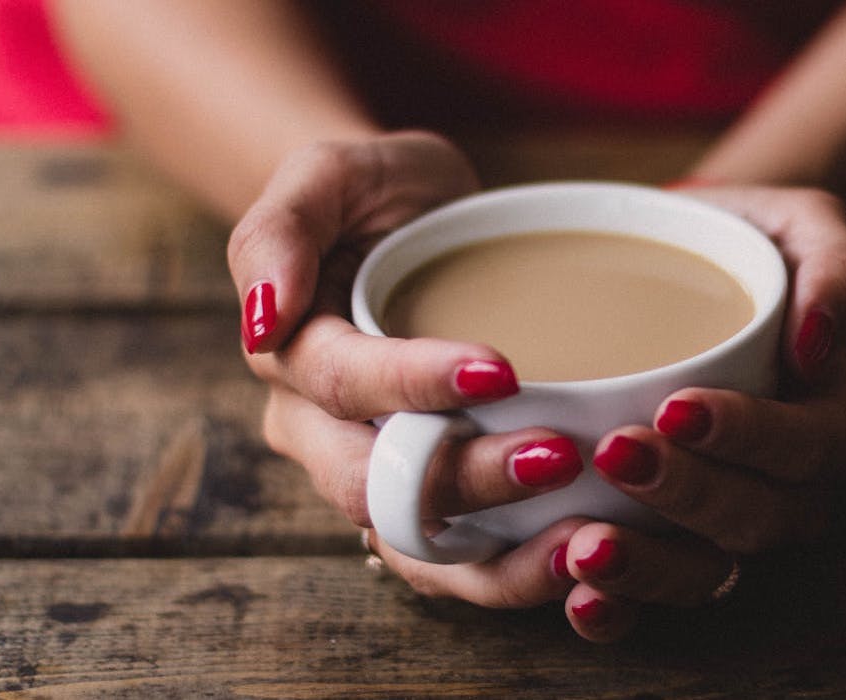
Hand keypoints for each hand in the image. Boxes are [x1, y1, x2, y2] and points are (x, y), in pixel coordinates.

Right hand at [228, 131, 584, 599]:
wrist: (416, 225)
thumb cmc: (374, 194)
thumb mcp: (327, 173)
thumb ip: (279, 229)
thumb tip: (262, 319)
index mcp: (291, 357)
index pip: (342, 384)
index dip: (415, 383)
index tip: (502, 370)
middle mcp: (321, 434)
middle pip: (378, 484)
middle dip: (468, 480)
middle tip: (560, 456)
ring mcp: (378, 474)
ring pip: (417, 547)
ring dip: (498, 559)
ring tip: (583, 540)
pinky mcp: (434, 499)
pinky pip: (459, 562)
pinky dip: (515, 573)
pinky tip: (581, 556)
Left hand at [561, 186, 845, 640]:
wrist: (670, 270)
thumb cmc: (742, 244)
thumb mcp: (802, 225)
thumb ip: (835, 267)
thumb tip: (818, 344)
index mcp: (831, 422)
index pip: (811, 448)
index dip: (752, 438)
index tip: (679, 407)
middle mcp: (788, 489)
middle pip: (759, 520)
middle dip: (691, 497)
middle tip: (620, 456)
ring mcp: (726, 525)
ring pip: (708, 573)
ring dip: (651, 569)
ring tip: (588, 547)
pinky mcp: (667, 541)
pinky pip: (655, 592)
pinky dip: (620, 607)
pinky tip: (577, 595)